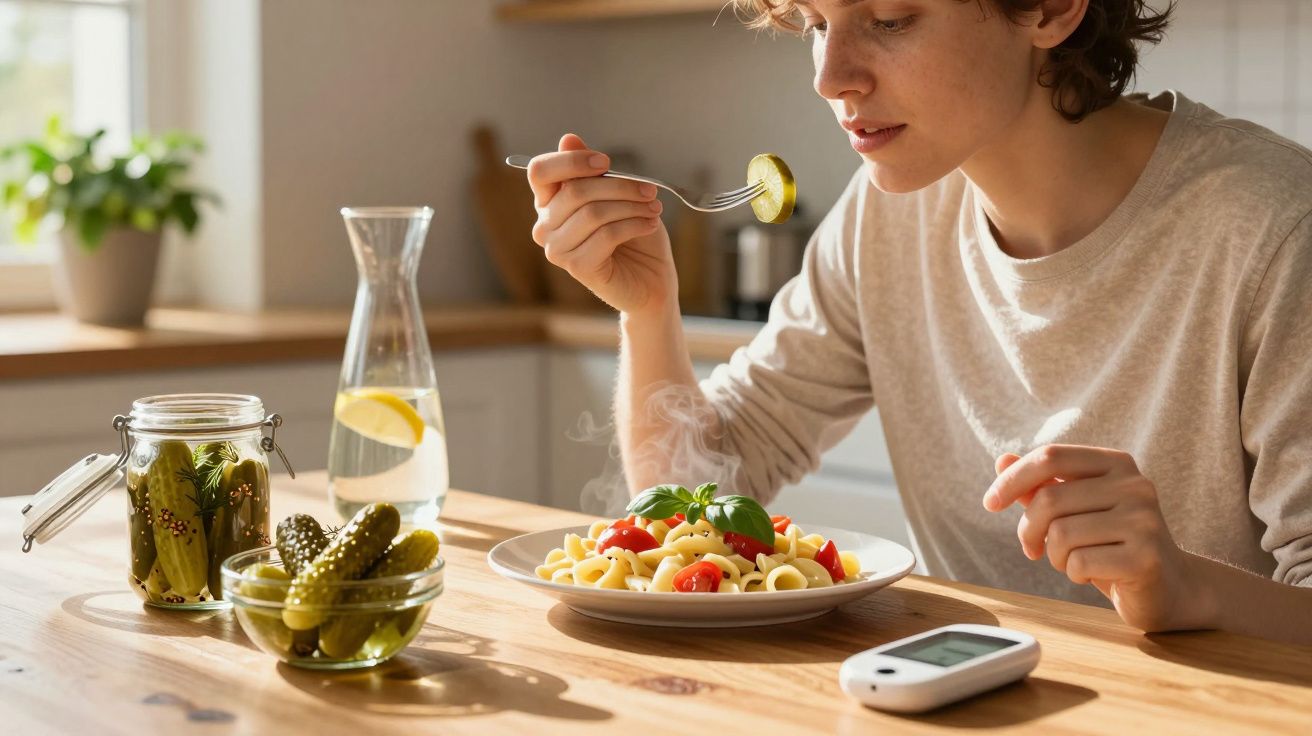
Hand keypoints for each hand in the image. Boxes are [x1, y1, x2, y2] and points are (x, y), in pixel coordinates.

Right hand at [526, 133, 676, 315]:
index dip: (572, 161)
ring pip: (593, 213)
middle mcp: (545, 225)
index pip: (540, 171)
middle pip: (574, 191)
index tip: (606, 162)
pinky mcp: (577, 267)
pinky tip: (649, 224)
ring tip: (654, 209)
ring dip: (631, 206)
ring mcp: (557, 249)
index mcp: (549, 201)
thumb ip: (593, 172)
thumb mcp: (617, 195)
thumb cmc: (633, 235)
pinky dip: (633, 225)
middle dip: (620, 186)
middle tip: (650, 190)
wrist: (651, 280)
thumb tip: (568, 139)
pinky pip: (605, 235)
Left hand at [982, 444, 1208, 632]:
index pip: (1050, 456)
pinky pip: (1079, 563)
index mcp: (1116, 463)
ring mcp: (1144, 520)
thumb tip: (1001, 459)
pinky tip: (1093, 574)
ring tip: (1073, 561)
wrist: (1167, 588)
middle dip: (1029, 530)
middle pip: (1048, 498)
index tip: (990, 503)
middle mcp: (1135, 485)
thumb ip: (1041, 485)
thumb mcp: (1074, 510)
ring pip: (1060, 533)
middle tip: (1035, 548)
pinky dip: (1073, 573)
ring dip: (1054, 556)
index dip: (1011, 479)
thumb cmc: (1111, 545)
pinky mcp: (1146, 557)